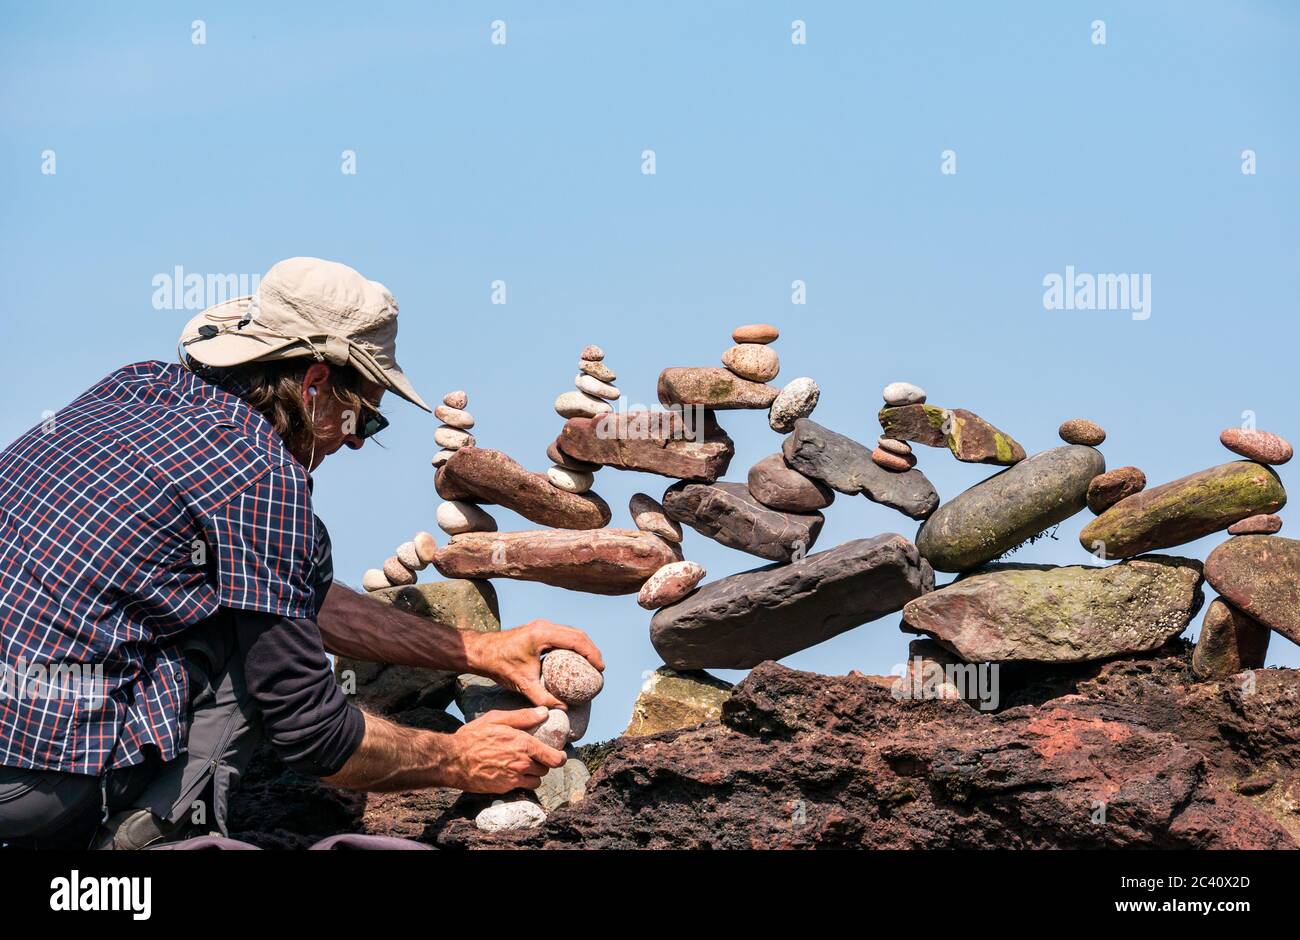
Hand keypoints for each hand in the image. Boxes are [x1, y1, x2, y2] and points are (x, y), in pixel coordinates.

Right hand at [442, 707, 567, 792]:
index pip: (555, 758)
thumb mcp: (497, 719)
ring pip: (536, 780)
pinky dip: (521, 782)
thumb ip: (523, 717)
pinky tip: (510, 772)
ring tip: (523, 765)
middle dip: (542, 763)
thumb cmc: (473, 737)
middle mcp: (522, 764)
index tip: (559, 755)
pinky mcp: (505, 788)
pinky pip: (522, 787)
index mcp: (524, 745)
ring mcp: (514, 778)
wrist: (453, 760)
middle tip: (533, 756)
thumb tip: (544, 712)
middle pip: (546, 769)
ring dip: (533, 774)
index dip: (560, 757)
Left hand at [469, 619, 604, 709]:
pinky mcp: (538, 630)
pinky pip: (562, 635)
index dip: (592, 653)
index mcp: (543, 634)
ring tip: (591, 664)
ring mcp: (541, 626)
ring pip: (571, 633)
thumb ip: (542, 697)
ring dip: (583, 646)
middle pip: (577, 634)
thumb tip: (562, 709)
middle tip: (600, 668)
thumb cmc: (500, 664)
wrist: (481, 652)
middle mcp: (544, 626)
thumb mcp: (523, 683)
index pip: (576, 640)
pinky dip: (573, 645)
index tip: (600, 668)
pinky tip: (575, 659)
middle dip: (591, 650)